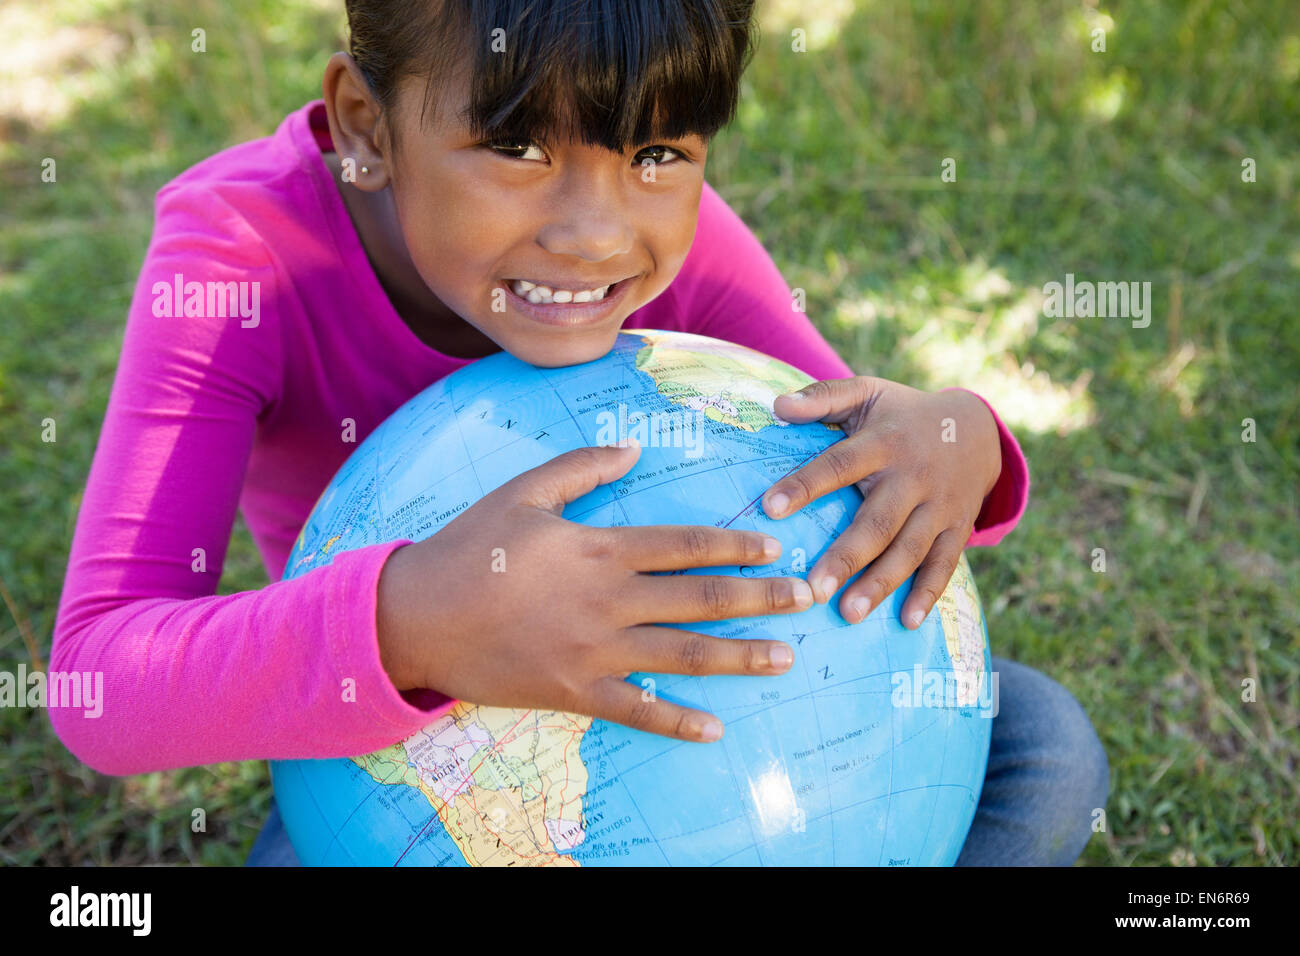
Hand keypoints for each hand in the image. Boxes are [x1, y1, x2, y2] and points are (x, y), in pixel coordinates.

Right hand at [377, 441, 814, 743]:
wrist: (415, 617)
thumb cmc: (468, 548)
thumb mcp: (522, 492)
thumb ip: (581, 468)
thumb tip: (634, 450)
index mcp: (601, 548)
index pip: (687, 545)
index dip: (736, 545)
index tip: (775, 546)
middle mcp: (610, 600)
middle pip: (701, 598)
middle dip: (761, 597)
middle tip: (807, 596)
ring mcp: (596, 650)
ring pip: (684, 655)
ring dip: (740, 656)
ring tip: (786, 658)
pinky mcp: (574, 691)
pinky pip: (636, 709)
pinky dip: (676, 720)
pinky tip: (714, 728)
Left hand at [761, 378, 1000, 628]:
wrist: (977, 428)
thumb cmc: (901, 414)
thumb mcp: (867, 392)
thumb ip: (823, 397)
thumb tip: (776, 404)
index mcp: (884, 442)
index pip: (840, 464)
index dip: (806, 485)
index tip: (769, 508)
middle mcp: (913, 477)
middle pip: (878, 521)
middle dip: (846, 556)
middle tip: (814, 589)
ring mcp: (939, 507)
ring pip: (909, 550)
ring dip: (880, 583)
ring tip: (848, 613)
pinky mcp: (957, 529)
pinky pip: (944, 565)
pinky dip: (929, 594)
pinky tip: (908, 622)